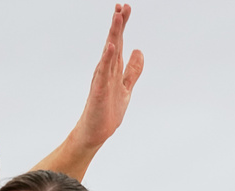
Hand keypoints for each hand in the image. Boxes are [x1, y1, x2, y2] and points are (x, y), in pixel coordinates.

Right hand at [74, 4, 143, 150]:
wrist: (95, 133)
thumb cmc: (107, 111)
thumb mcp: (126, 87)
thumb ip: (132, 70)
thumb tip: (139, 51)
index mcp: (113, 69)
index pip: (119, 43)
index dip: (122, 26)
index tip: (125, 8)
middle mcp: (106, 71)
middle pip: (113, 43)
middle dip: (118, 25)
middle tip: (122, 6)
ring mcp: (101, 80)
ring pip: (108, 53)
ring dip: (113, 35)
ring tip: (117, 18)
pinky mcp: (98, 91)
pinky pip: (103, 73)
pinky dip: (107, 59)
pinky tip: (111, 47)